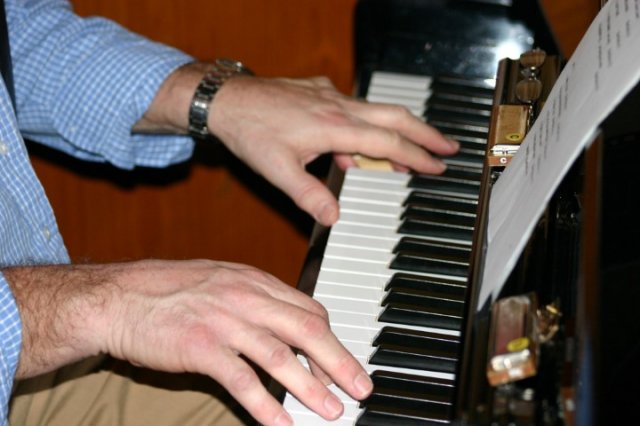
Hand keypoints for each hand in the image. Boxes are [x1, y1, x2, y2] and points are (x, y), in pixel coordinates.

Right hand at [5, 260, 372, 425]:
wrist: (118, 296)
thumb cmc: (168, 290)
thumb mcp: (221, 282)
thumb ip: (256, 300)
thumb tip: (289, 324)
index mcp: (254, 281)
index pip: (308, 309)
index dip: (330, 340)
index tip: (343, 362)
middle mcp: (245, 297)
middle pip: (306, 330)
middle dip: (338, 361)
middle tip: (361, 387)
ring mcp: (224, 321)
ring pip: (280, 356)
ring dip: (310, 386)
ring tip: (332, 410)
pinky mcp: (200, 347)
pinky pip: (241, 380)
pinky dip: (264, 404)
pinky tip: (281, 423)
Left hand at [209, 76, 458, 225]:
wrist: (225, 98)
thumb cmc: (249, 130)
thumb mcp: (278, 171)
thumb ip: (309, 195)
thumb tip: (333, 218)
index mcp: (333, 127)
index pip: (387, 144)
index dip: (417, 156)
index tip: (437, 166)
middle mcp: (337, 107)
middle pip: (395, 117)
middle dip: (426, 133)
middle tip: (448, 147)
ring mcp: (329, 96)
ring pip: (377, 111)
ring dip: (399, 130)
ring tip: (411, 153)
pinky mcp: (319, 91)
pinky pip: (354, 108)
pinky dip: (367, 126)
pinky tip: (353, 147)